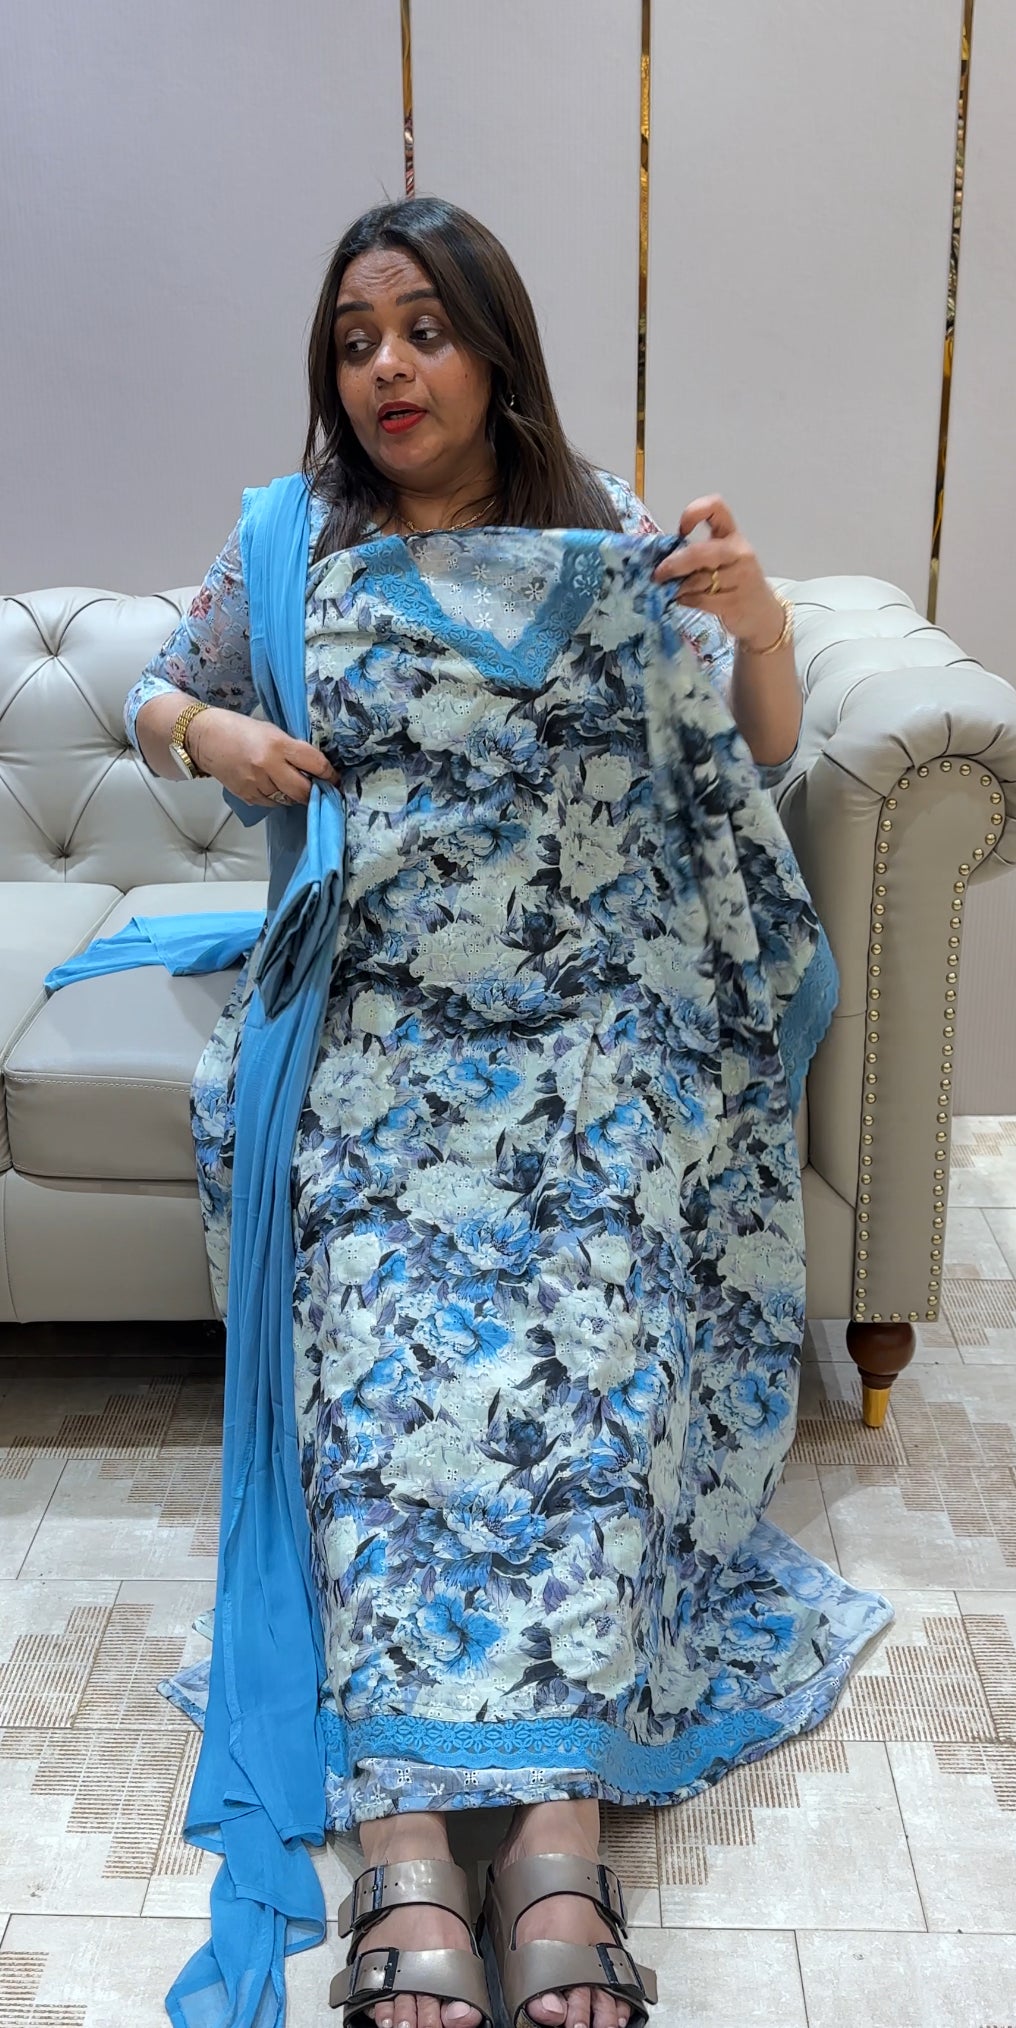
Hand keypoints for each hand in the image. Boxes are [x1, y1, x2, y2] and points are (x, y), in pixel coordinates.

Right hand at [188, 708, 338, 805]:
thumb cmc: (240, 729)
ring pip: (288, 800)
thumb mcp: (272, 731)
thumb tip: (313, 768)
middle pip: (303, 790)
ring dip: (294, 795)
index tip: (335, 779)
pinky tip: (272, 786)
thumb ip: (292, 749)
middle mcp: (268, 766)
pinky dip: (277, 798)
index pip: (315, 764)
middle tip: (318, 789)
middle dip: (313, 791)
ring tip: (290, 784)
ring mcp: (256, 784)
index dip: (329, 774)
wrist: (205, 737)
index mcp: (278, 745)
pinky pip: (271, 803)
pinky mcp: (247, 795)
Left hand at [654, 495, 785, 652]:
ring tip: (675, 591)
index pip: (715, 507)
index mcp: (732, 535)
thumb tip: (661, 558)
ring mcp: (741, 577)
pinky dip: (686, 601)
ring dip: (679, 588)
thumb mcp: (720, 560)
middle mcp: (740, 552)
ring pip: (698, 580)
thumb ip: (697, 553)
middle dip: (674, 564)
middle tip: (658, 574)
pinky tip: (684, 600)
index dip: (693, 513)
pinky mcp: (736, 601)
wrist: (760, 612)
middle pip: (699, 553)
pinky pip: (702, 600)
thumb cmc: (732, 582)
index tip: (681, 532)